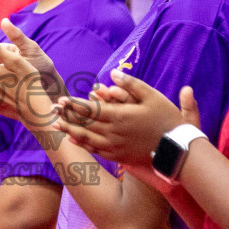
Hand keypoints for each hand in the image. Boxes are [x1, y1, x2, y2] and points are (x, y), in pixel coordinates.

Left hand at [56, 70, 186, 168]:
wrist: (177, 150)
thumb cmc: (167, 120)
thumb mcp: (152, 96)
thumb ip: (131, 84)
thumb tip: (112, 72)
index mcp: (120, 115)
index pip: (91, 109)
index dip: (74, 105)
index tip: (60, 100)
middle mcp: (113, 132)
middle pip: (84, 123)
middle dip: (66, 116)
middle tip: (51, 111)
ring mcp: (115, 146)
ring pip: (86, 138)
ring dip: (69, 130)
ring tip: (55, 125)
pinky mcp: (119, 156)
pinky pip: (95, 150)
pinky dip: (82, 144)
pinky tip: (72, 140)